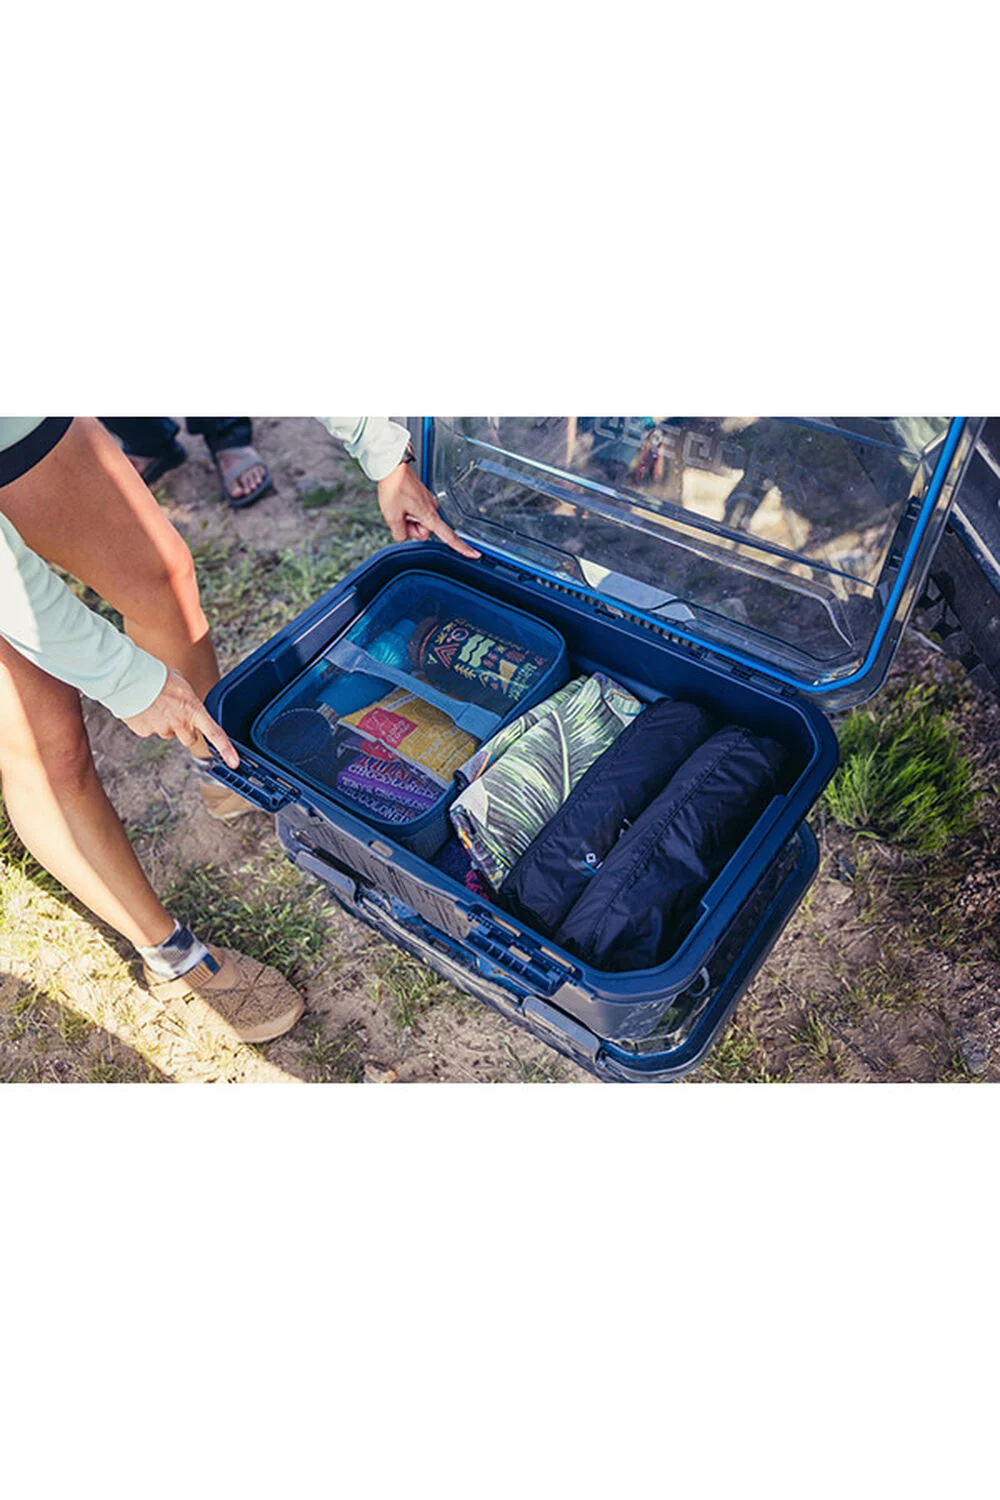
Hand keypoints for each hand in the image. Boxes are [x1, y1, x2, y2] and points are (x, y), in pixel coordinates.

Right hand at [123, 668, 239, 768]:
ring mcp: (162, 729)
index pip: (215, 733)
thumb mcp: (183, 684)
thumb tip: (186, 703)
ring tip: (155, 704)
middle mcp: (180, 723)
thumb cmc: (157, 675)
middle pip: (190, 739)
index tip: (234, 763)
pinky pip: (149, 730)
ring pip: (167, 732)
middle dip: (186, 731)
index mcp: (194, 710)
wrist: (130, 677)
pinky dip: (146, 722)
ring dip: (164, 723)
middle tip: (177, 715)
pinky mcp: (145, 731)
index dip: (227, 750)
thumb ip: (188, 699)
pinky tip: (143, 708)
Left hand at [377, 462, 480, 558]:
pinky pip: (415, 512)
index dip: (462, 547)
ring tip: (398, 506)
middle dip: (411, 528)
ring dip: (407, 519)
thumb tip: (402, 537)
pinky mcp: (421, 498)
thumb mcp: (392, 516)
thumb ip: (399, 534)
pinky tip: (399, 502)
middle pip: (424, 532)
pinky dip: (406, 511)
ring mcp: (426, 502)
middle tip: (399, 516)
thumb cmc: (394, 486)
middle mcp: (432, 508)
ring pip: (418, 522)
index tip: (474, 554)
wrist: (392, 465)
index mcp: (429, 514)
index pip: (449, 536)